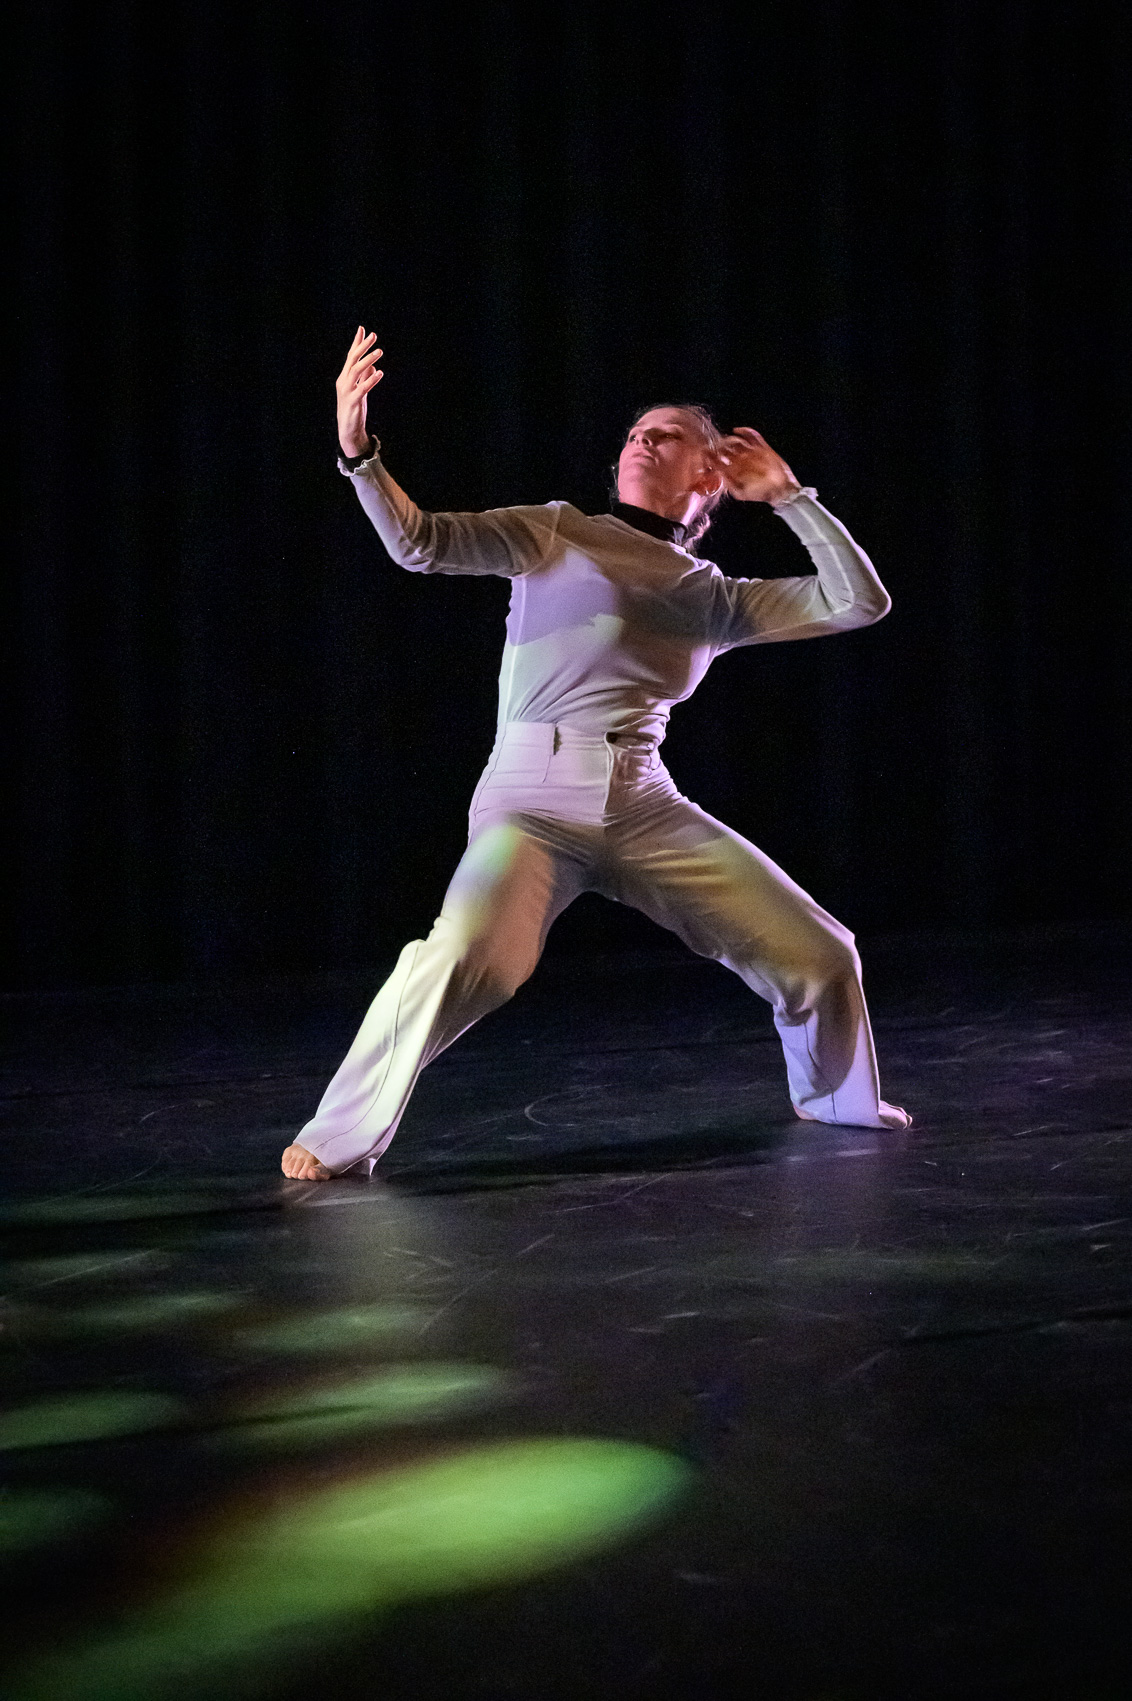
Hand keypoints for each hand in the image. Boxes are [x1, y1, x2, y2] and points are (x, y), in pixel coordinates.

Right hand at [336, 327, 383, 457]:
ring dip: (368, 360)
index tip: (363, 329)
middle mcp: (343, 381)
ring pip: (356, 371)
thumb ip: (365, 377)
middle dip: (362, 346)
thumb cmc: (354, 408)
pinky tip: (380, 373)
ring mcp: (347, 391)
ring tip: (379, 352)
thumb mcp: (360, 390)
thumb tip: (373, 365)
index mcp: (345, 377)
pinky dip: (371, 380)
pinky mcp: (353, 402)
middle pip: (352, 360)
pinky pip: (362, 388)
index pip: (351, 356)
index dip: (356, 342)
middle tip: (374, 336)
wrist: (348, 429)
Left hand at [715, 428, 800, 503]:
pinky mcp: (762, 447)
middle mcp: (740, 461)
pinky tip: (738, 430)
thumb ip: (729, 484)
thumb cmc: (761, 493)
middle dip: (720, 446)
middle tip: (717, 444)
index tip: (705, 452)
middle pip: (725, 448)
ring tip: (729, 440)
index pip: (718, 461)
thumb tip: (718, 472)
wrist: (780, 489)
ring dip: (730, 438)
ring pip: (737, 440)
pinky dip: (745, 431)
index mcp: (734, 471)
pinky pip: (752, 435)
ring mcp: (751, 453)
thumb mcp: (741, 493)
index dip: (710, 456)